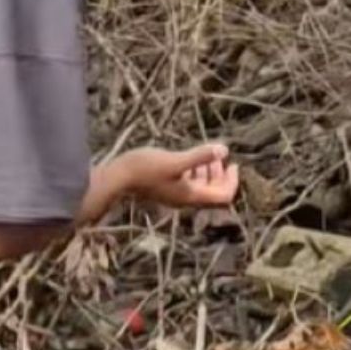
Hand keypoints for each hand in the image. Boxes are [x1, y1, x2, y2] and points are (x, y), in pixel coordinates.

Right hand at [114, 143, 239, 209]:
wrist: (117, 177)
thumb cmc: (145, 169)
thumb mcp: (175, 161)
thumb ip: (200, 156)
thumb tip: (224, 150)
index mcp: (191, 196)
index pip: (223, 197)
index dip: (232, 182)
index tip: (233, 164)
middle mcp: (186, 199)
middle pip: (214, 193)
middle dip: (221, 175)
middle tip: (221, 157)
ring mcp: (175, 194)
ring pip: (201, 187)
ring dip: (208, 172)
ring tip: (208, 155)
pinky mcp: (166, 187)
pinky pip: (188, 183)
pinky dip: (195, 171)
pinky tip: (192, 157)